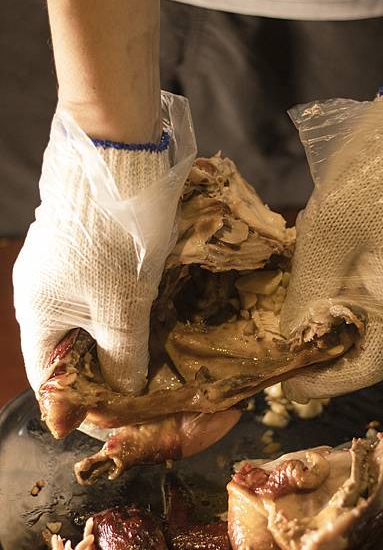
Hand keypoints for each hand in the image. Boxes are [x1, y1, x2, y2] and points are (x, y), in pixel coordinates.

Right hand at [14, 92, 195, 392]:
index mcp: (38, 311)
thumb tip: (124, 390)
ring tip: (143, 362)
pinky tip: (142, 320)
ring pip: (84, 322)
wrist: (118, 161)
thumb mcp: (122, 308)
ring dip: (112, 344)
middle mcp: (42, 291)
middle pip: (67, 351)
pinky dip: (117, 315)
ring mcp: (61, 267)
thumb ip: (121, 356)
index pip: (46, 376)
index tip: (103, 421)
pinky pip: (95, 295)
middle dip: (98, 375)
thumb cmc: (116, 240)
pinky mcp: (83, 249)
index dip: (72, 405)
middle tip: (133, 393)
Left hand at [281, 93, 382, 398]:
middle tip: (280, 356)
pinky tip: (309, 287)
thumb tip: (289, 338)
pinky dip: (336, 303)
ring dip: (326, 329)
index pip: (368, 368)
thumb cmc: (371, 178)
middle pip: (367, 350)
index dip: (325, 384)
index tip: (287, 384)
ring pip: (365, 324)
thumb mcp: (327, 239)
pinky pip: (367, 298)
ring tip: (287, 325)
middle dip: (322, 358)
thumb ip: (308, 295)